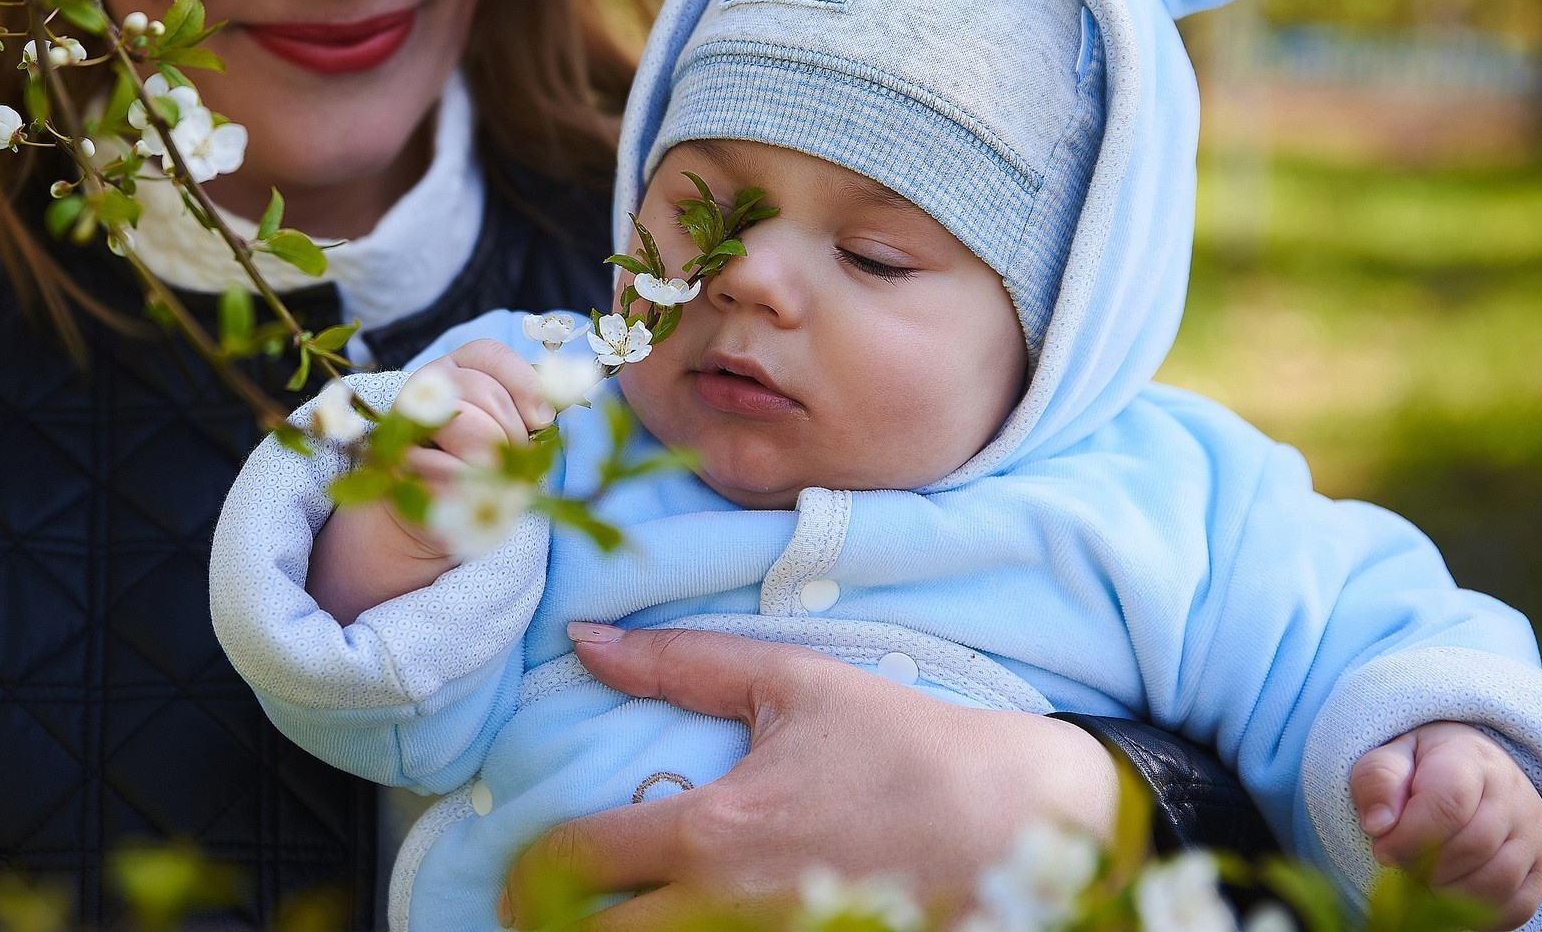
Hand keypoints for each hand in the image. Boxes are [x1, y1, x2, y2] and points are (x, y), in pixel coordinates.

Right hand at [308, 341, 551, 622]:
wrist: (429, 516)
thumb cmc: (477, 466)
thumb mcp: (504, 430)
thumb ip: (524, 407)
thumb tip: (553, 404)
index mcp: (452, 371)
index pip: (489, 355)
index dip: (523, 382)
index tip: (543, 418)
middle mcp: (423, 389)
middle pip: (485, 393)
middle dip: (512, 432)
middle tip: (510, 461)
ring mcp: (403, 425)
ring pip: (471, 427)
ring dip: (493, 461)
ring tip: (488, 477)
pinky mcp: (395, 466)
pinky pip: (448, 470)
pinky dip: (468, 487)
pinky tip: (466, 494)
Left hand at [499, 626, 1119, 928]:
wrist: (1016, 820)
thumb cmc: (901, 742)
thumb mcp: (791, 682)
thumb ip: (678, 663)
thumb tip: (585, 639)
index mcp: (710, 832)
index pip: (571, 862)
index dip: (530, 864)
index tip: (525, 861)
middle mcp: (721, 910)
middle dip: (557, 922)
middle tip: (555, 904)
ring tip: (614, 915)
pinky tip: (681, 923)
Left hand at [1351, 721, 1541, 927]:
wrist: (1474, 766)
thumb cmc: (1422, 765)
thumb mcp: (1391, 756)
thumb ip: (1378, 780)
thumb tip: (1379, 826)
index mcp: (1471, 760)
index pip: (1449, 804)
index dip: (1410, 837)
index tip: (1383, 849)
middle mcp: (1514, 796)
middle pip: (1473, 847)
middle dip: (1426, 867)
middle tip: (1403, 864)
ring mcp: (1534, 833)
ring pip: (1498, 882)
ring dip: (1451, 892)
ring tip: (1425, 878)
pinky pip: (1518, 907)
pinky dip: (1479, 916)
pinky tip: (1452, 895)